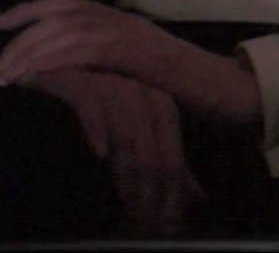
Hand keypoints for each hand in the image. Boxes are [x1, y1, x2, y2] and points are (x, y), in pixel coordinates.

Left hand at [0, 0, 261, 123]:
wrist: (235, 93)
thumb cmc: (193, 89)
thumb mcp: (142, 76)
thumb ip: (110, 68)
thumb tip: (69, 72)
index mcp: (128, 23)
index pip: (72, 4)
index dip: (33, 9)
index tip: (1, 23)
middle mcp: (129, 22)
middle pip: (64, 12)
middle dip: (23, 34)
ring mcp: (137, 35)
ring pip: (70, 30)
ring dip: (31, 51)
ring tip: (4, 75)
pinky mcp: (141, 55)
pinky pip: (88, 50)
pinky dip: (55, 59)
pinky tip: (33, 74)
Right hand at [24, 68, 204, 234]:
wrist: (68, 67)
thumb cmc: (105, 104)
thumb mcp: (137, 134)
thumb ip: (167, 164)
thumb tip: (197, 200)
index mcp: (163, 108)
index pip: (172, 160)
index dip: (171, 196)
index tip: (168, 225)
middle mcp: (145, 96)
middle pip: (152, 156)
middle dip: (150, 196)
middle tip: (147, 226)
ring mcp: (115, 87)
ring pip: (127, 141)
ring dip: (127, 180)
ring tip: (129, 207)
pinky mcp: (83, 82)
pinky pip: (92, 107)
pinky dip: (96, 129)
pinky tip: (100, 152)